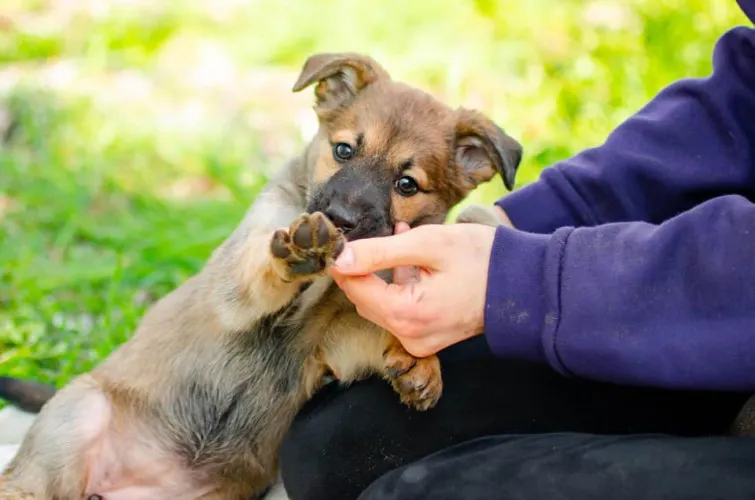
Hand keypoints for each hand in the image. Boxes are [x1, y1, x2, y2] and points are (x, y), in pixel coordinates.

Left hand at [330, 220, 498, 357]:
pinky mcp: (428, 337)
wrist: (522, 284)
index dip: (344, 263)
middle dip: (366, 267)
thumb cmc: (480, 260)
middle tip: (375, 234)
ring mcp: (420, 341)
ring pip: (382, 305)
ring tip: (402, 237)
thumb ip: (380, 252)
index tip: (339, 239)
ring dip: (384, 274)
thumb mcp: (428, 245)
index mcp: (407, 315)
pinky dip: (401, 286)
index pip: (355, 289)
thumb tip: (340, 258)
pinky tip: (411, 260)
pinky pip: (401, 311)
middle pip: (365, 300)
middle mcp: (410, 336)